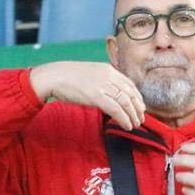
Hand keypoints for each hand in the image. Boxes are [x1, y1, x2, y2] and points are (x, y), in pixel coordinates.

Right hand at [28, 60, 146, 129]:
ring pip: (126, 102)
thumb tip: (112, 94)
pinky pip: (116, 109)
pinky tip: (127, 125)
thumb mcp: (91, 74)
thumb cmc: (68, 77)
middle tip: (140, 118)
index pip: (130, 84)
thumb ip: (104, 81)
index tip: (140, 107)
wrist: (54, 76)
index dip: (138, 97)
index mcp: (108, 69)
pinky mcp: (97, 96)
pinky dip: (124, 119)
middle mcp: (108, 76)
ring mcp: (103, 85)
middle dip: (138, 108)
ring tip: (135, 124)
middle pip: (130, 94)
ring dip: (133, 115)